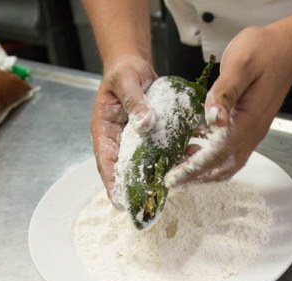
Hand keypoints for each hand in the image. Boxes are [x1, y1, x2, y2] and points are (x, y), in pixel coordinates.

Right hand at [90, 54, 156, 205]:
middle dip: (135, 187)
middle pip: (125, 168)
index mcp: (105, 130)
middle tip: (146, 206)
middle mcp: (118, 139)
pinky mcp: (150, 135)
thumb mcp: (127, 82)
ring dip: (156, 175)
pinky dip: (171, 157)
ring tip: (170, 190)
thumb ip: (135, 102)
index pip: (106, 161)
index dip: (112, 182)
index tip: (119, 201)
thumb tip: (146, 124)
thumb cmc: (124, 72)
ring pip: (144, 162)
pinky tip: (186, 162)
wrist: (133, 64)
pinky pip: (160, 150)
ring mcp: (134, 139)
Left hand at [165, 25, 291, 186]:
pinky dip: (211, 158)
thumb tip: (214, 119)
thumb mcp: (241, 64)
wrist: (289, 49)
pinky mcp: (250, 127)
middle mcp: (253, 132)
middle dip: (195, 176)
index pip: (218, 153)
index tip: (173, 178)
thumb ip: (225, 92)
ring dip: (204, 170)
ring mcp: (253, 132)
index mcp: (249, 119)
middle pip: (223, 166)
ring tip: (178, 167)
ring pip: (228, 163)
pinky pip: (230, 151)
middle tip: (170, 180)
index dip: (194, 167)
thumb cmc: (264, 51)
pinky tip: (193, 148)